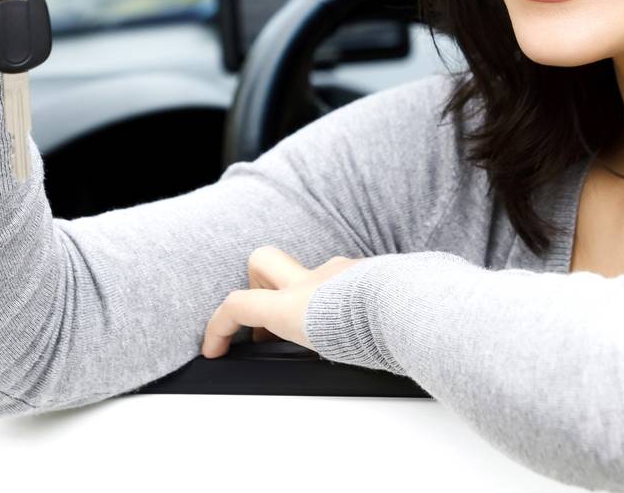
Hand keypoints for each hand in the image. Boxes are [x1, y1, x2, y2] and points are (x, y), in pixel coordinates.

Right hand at [201, 246, 365, 357]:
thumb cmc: (373, 332)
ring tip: (328, 330)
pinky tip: (361, 320)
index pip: (238, 306)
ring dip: (311, 297)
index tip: (216, 349)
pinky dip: (345, 298)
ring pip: (311, 273)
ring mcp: (339, 270)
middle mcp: (312, 281)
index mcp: (293, 304)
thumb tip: (322, 361)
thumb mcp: (332, 356)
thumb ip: (319, 351)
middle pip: (262, 261)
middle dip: (257, 285)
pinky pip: (347, 278)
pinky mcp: (367, 269)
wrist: (408, 306)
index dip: (219, 327)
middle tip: (270, 321)